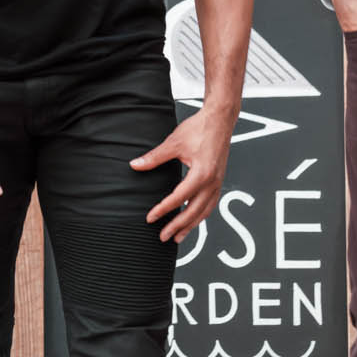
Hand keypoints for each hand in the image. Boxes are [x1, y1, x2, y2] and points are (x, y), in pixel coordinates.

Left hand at [132, 107, 233, 241]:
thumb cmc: (200, 128)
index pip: (179, 198)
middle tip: (163, 237)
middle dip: (178, 226)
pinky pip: (211, 204)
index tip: (151, 217)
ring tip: (178, 237)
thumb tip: (136, 165)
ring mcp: (218, 183)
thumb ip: (154, 157)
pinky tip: (194, 219)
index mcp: (201, 174)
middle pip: (194, 212)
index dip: (163, 209)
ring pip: (205, 211)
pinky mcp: (219, 180)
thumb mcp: (173, 142)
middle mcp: (212, 182)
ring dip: (191, 225)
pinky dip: (201, 215)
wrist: (220, 119)